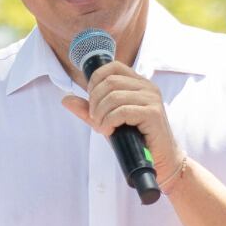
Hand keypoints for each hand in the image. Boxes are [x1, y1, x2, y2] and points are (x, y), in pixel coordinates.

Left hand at [61, 61, 182, 183]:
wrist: (160, 160)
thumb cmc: (134, 139)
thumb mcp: (107, 121)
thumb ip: (88, 110)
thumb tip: (66, 99)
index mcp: (138, 83)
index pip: (112, 66)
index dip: (96, 80)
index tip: (92, 101)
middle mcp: (147, 86)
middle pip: (109, 81)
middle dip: (95, 101)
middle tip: (95, 119)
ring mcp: (152, 98)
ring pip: (114, 96)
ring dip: (101, 114)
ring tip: (102, 127)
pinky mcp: (153, 113)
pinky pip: (122, 111)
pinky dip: (109, 122)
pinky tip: (109, 131)